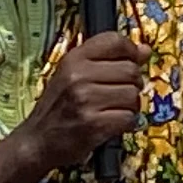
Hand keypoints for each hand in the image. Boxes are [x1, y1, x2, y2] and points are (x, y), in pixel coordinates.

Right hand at [10, 36, 142, 172]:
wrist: (37, 141)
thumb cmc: (59, 107)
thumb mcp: (74, 75)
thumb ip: (108, 61)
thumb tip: (145, 50)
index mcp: (73, 59)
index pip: (115, 41)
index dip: (131, 51)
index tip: (133, 61)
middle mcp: (78, 75)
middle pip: (130, 70)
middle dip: (132, 84)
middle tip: (119, 94)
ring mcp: (85, 100)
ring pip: (133, 95)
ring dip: (130, 106)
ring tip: (113, 110)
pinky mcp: (93, 124)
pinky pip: (129, 118)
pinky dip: (126, 123)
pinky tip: (112, 124)